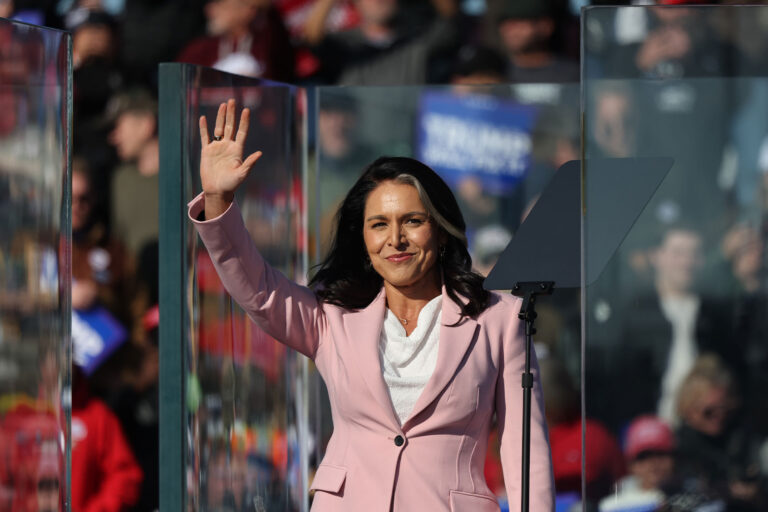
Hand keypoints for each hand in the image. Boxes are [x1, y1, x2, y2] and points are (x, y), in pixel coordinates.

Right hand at [199, 99, 262, 217]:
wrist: (217, 190)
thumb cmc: (231, 184)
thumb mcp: (242, 174)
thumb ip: (250, 163)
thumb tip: (260, 153)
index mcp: (238, 150)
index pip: (242, 132)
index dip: (244, 121)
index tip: (247, 110)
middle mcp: (228, 146)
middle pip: (230, 126)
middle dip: (231, 114)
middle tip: (232, 100)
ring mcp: (217, 147)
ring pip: (219, 128)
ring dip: (220, 116)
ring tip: (223, 105)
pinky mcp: (207, 151)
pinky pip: (205, 137)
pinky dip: (204, 128)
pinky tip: (203, 118)